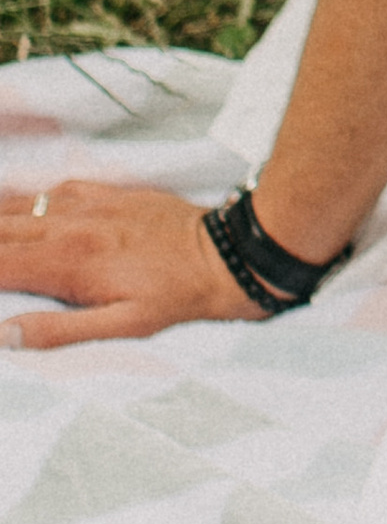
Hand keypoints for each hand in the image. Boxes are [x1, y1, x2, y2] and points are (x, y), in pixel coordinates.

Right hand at [0, 180, 261, 346]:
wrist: (227, 251)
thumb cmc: (177, 296)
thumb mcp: (123, 327)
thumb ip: (59, 332)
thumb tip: (4, 334)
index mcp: (68, 262)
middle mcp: (68, 225)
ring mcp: (86, 203)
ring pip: (15, 206)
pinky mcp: (104, 191)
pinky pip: (48, 189)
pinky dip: (19, 199)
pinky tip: (10, 207)